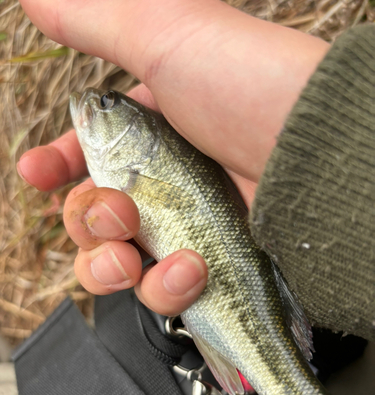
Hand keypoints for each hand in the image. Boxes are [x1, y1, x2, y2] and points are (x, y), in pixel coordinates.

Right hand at [17, 0, 328, 315]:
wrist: (319, 154)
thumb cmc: (249, 88)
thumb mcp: (167, 36)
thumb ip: (95, 20)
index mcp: (151, 132)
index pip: (86, 155)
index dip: (57, 167)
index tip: (39, 173)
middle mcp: (165, 181)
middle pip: (95, 219)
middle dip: (88, 223)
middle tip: (115, 216)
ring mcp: (187, 228)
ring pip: (120, 264)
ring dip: (112, 266)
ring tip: (136, 255)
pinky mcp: (210, 270)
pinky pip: (163, 295)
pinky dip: (165, 289)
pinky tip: (189, 268)